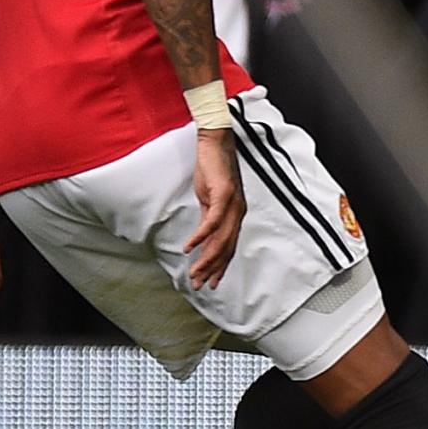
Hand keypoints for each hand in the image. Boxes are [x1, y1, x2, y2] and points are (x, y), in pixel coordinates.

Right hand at [182, 132, 244, 288]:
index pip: (229, 246)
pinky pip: (212, 221)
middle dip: (212, 269)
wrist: (215, 143)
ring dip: (206, 259)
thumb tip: (202, 241)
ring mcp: (233, 203)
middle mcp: (238, 212)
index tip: (211, 283)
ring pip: (221, 239)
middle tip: (199, 286)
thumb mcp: (209, 200)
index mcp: (235, 214)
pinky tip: (189, 247)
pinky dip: (200, 237)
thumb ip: (208, 219)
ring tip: (194, 273)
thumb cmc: (212, 170)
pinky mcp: (223, 194)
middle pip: (226, 248)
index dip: (220, 266)